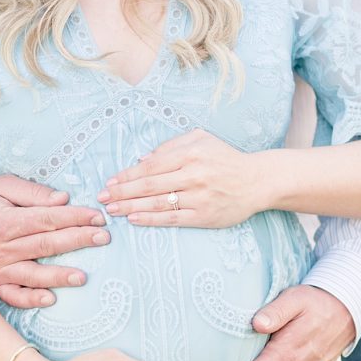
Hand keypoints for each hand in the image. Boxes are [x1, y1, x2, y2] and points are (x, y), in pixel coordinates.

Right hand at [0, 174, 110, 307]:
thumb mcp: (2, 185)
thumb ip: (33, 193)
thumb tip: (62, 200)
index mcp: (6, 221)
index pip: (48, 220)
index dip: (75, 217)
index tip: (97, 217)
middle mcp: (2, 247)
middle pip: (47, 245)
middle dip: (78, 241)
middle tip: (103, 239)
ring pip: (33, 274)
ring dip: (59, 276)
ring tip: (83, 277)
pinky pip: (12, 295)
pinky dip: (30, 299)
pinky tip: (50, 299)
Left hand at [97, 128, 266, 227]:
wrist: (257, 181)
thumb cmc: (225, 158)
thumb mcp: (201, 140)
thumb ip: (171, 146)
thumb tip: (142, 159)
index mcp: (191, 153)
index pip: (151, 165)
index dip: (127, 175)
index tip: (110, 182)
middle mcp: (194, 175)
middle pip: (149, 185)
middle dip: (122, 192)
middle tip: (102, 198)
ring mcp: (199, 197)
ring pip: (158, 203)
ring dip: (131, 207)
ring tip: (112, 210)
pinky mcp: (204, 216)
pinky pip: (172, 218)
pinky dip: (151, 219)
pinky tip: (134, 219)